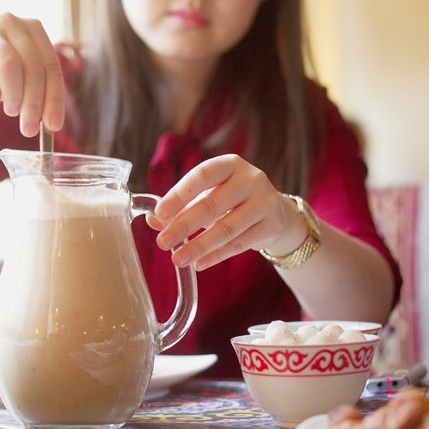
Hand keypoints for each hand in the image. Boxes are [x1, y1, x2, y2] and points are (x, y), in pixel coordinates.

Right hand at [0, 12, 64, 136]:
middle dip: (33, 102)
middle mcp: (11, 22)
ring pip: (9, 65)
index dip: (54, 98)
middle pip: (32, 66)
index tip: (52, 126)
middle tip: (29, 128)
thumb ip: (38, 93)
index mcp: (33, 28)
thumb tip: (52, 124)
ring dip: (13, 96)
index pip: (51, 65)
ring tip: (10, 111)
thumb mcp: (21, 78)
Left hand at [148, 154, 305, 269]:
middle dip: (184, 225)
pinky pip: (240, 244)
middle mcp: (251, 179)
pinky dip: (217, 255)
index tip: (159, 214)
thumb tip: (152, 219)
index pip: (202, 175)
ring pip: (228, 228)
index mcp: (230, 164)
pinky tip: (199, 263)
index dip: (179, 194)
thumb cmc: (232, 200)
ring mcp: (265, 202)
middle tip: (162, 242)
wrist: (276, 213)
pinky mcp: (272, 226)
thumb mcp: (208, 195)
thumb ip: (181, 206)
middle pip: (213, 204)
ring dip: (199, 246)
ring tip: (178, 259)